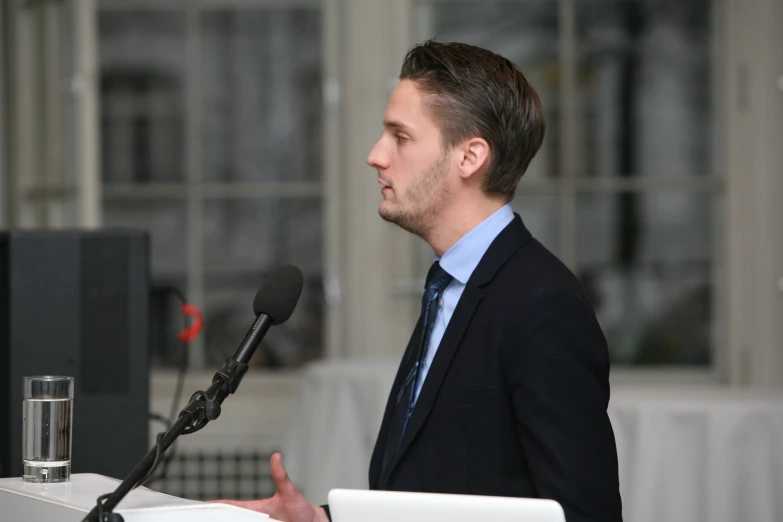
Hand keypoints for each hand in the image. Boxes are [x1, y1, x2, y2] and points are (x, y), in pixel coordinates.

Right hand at [210, 452, 328, 521]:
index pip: (233, 506)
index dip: (218, 505)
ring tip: (215, 519)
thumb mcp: (290, 493)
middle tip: (207, 517)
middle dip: (221, 517)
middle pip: (234, 519)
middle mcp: (257, 520)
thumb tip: (276, 457)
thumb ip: (281, 476)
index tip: (204, 504)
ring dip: (232, 521)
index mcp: (258, 510)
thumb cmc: (303, 511)